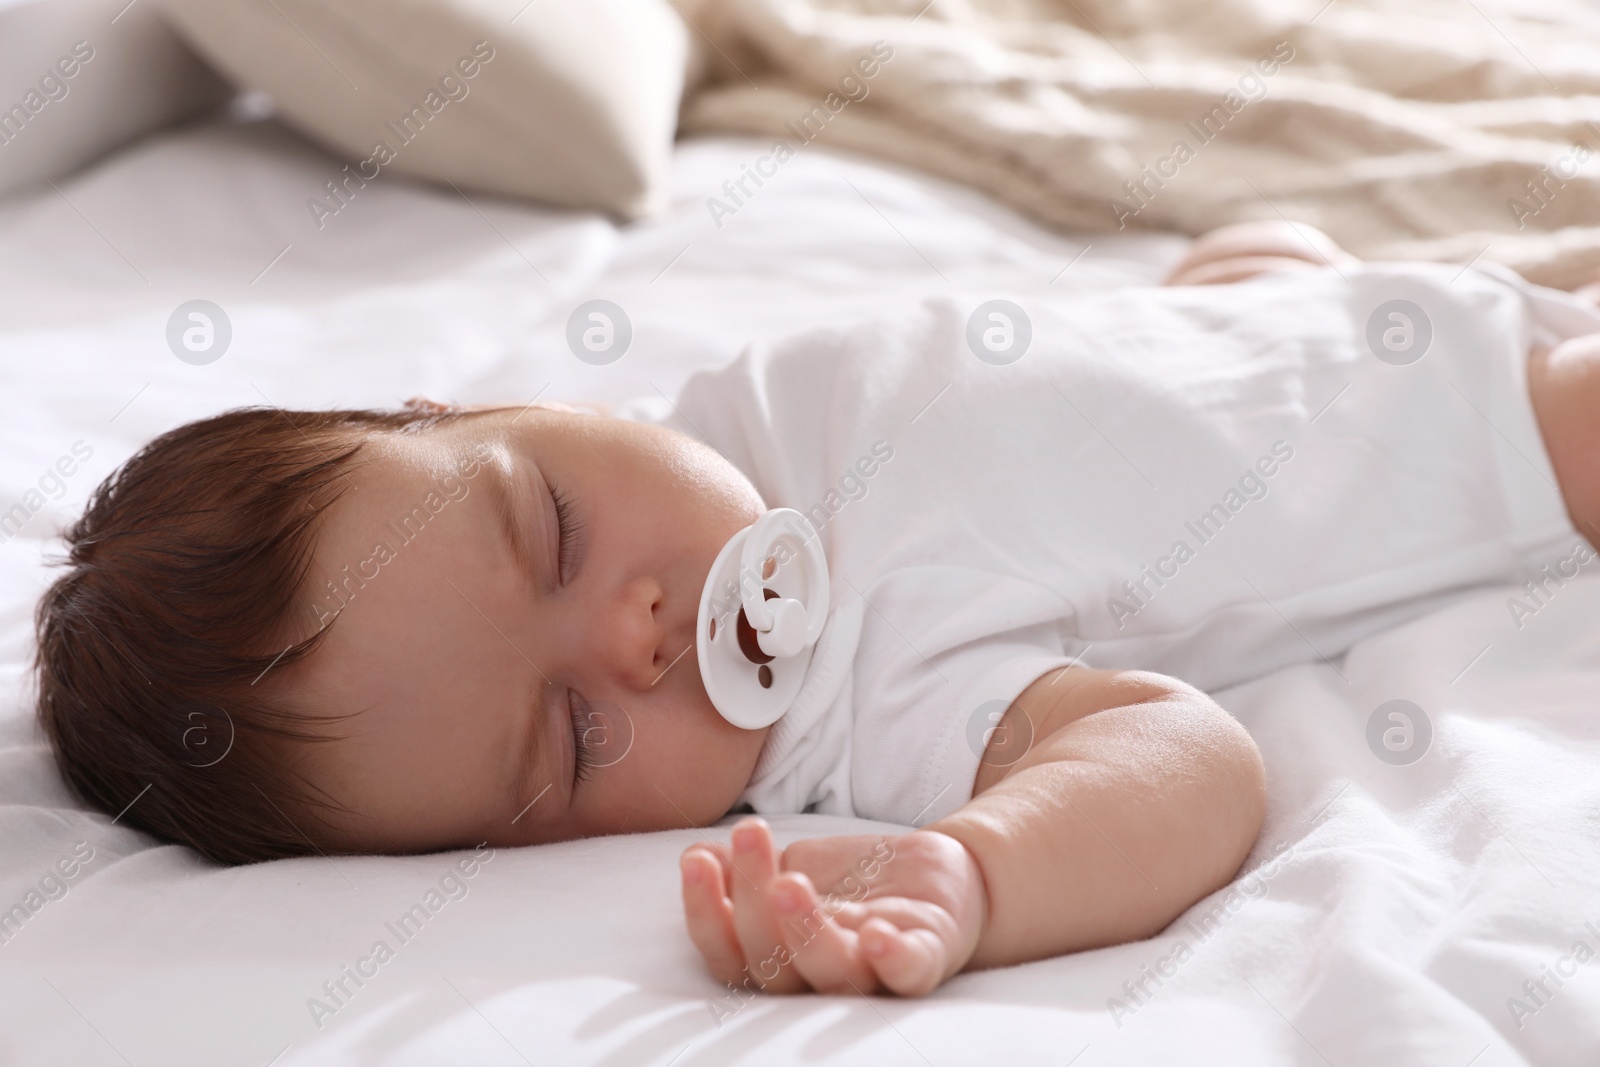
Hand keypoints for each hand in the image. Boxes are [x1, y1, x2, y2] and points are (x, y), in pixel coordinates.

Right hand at [679, 816, 986, 996]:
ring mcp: (875, 970)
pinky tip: (876, 934)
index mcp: (784, 956)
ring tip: (788, 881)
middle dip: (752, 901)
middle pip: (773, 964)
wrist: (941, 875)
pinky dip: (892, 959)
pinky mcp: (928, 956)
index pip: (731, 953)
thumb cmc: (861, 881)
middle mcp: (822, 974)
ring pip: (831, 973)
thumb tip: (695, 857)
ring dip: (805, 930)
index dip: (706, 914)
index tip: (696, 861)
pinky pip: (910, 972)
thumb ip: (751, 872)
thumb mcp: (799, 863)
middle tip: (748, 835)